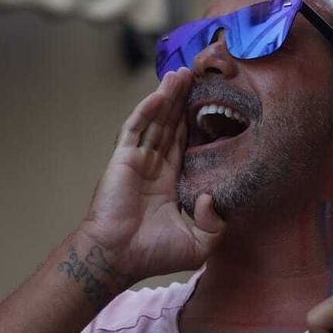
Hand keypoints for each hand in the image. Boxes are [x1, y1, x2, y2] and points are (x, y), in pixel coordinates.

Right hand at [72, 68, 225, 286]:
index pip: (183, 144)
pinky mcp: (123, 158)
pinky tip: (160, 95)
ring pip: (154, 121)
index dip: (193, 123)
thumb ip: (214, 223)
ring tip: (180, 74)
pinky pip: (136, 128)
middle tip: (194, 75)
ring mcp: (136, 161)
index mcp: (169, 183)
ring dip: (167, 97)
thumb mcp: (199, 244)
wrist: (118, 258)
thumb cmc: (152, 255)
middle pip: (170, 125)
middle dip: (181, 100)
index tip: (207, 102)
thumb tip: (210, 196)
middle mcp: (152, 167)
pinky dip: (147, 110)